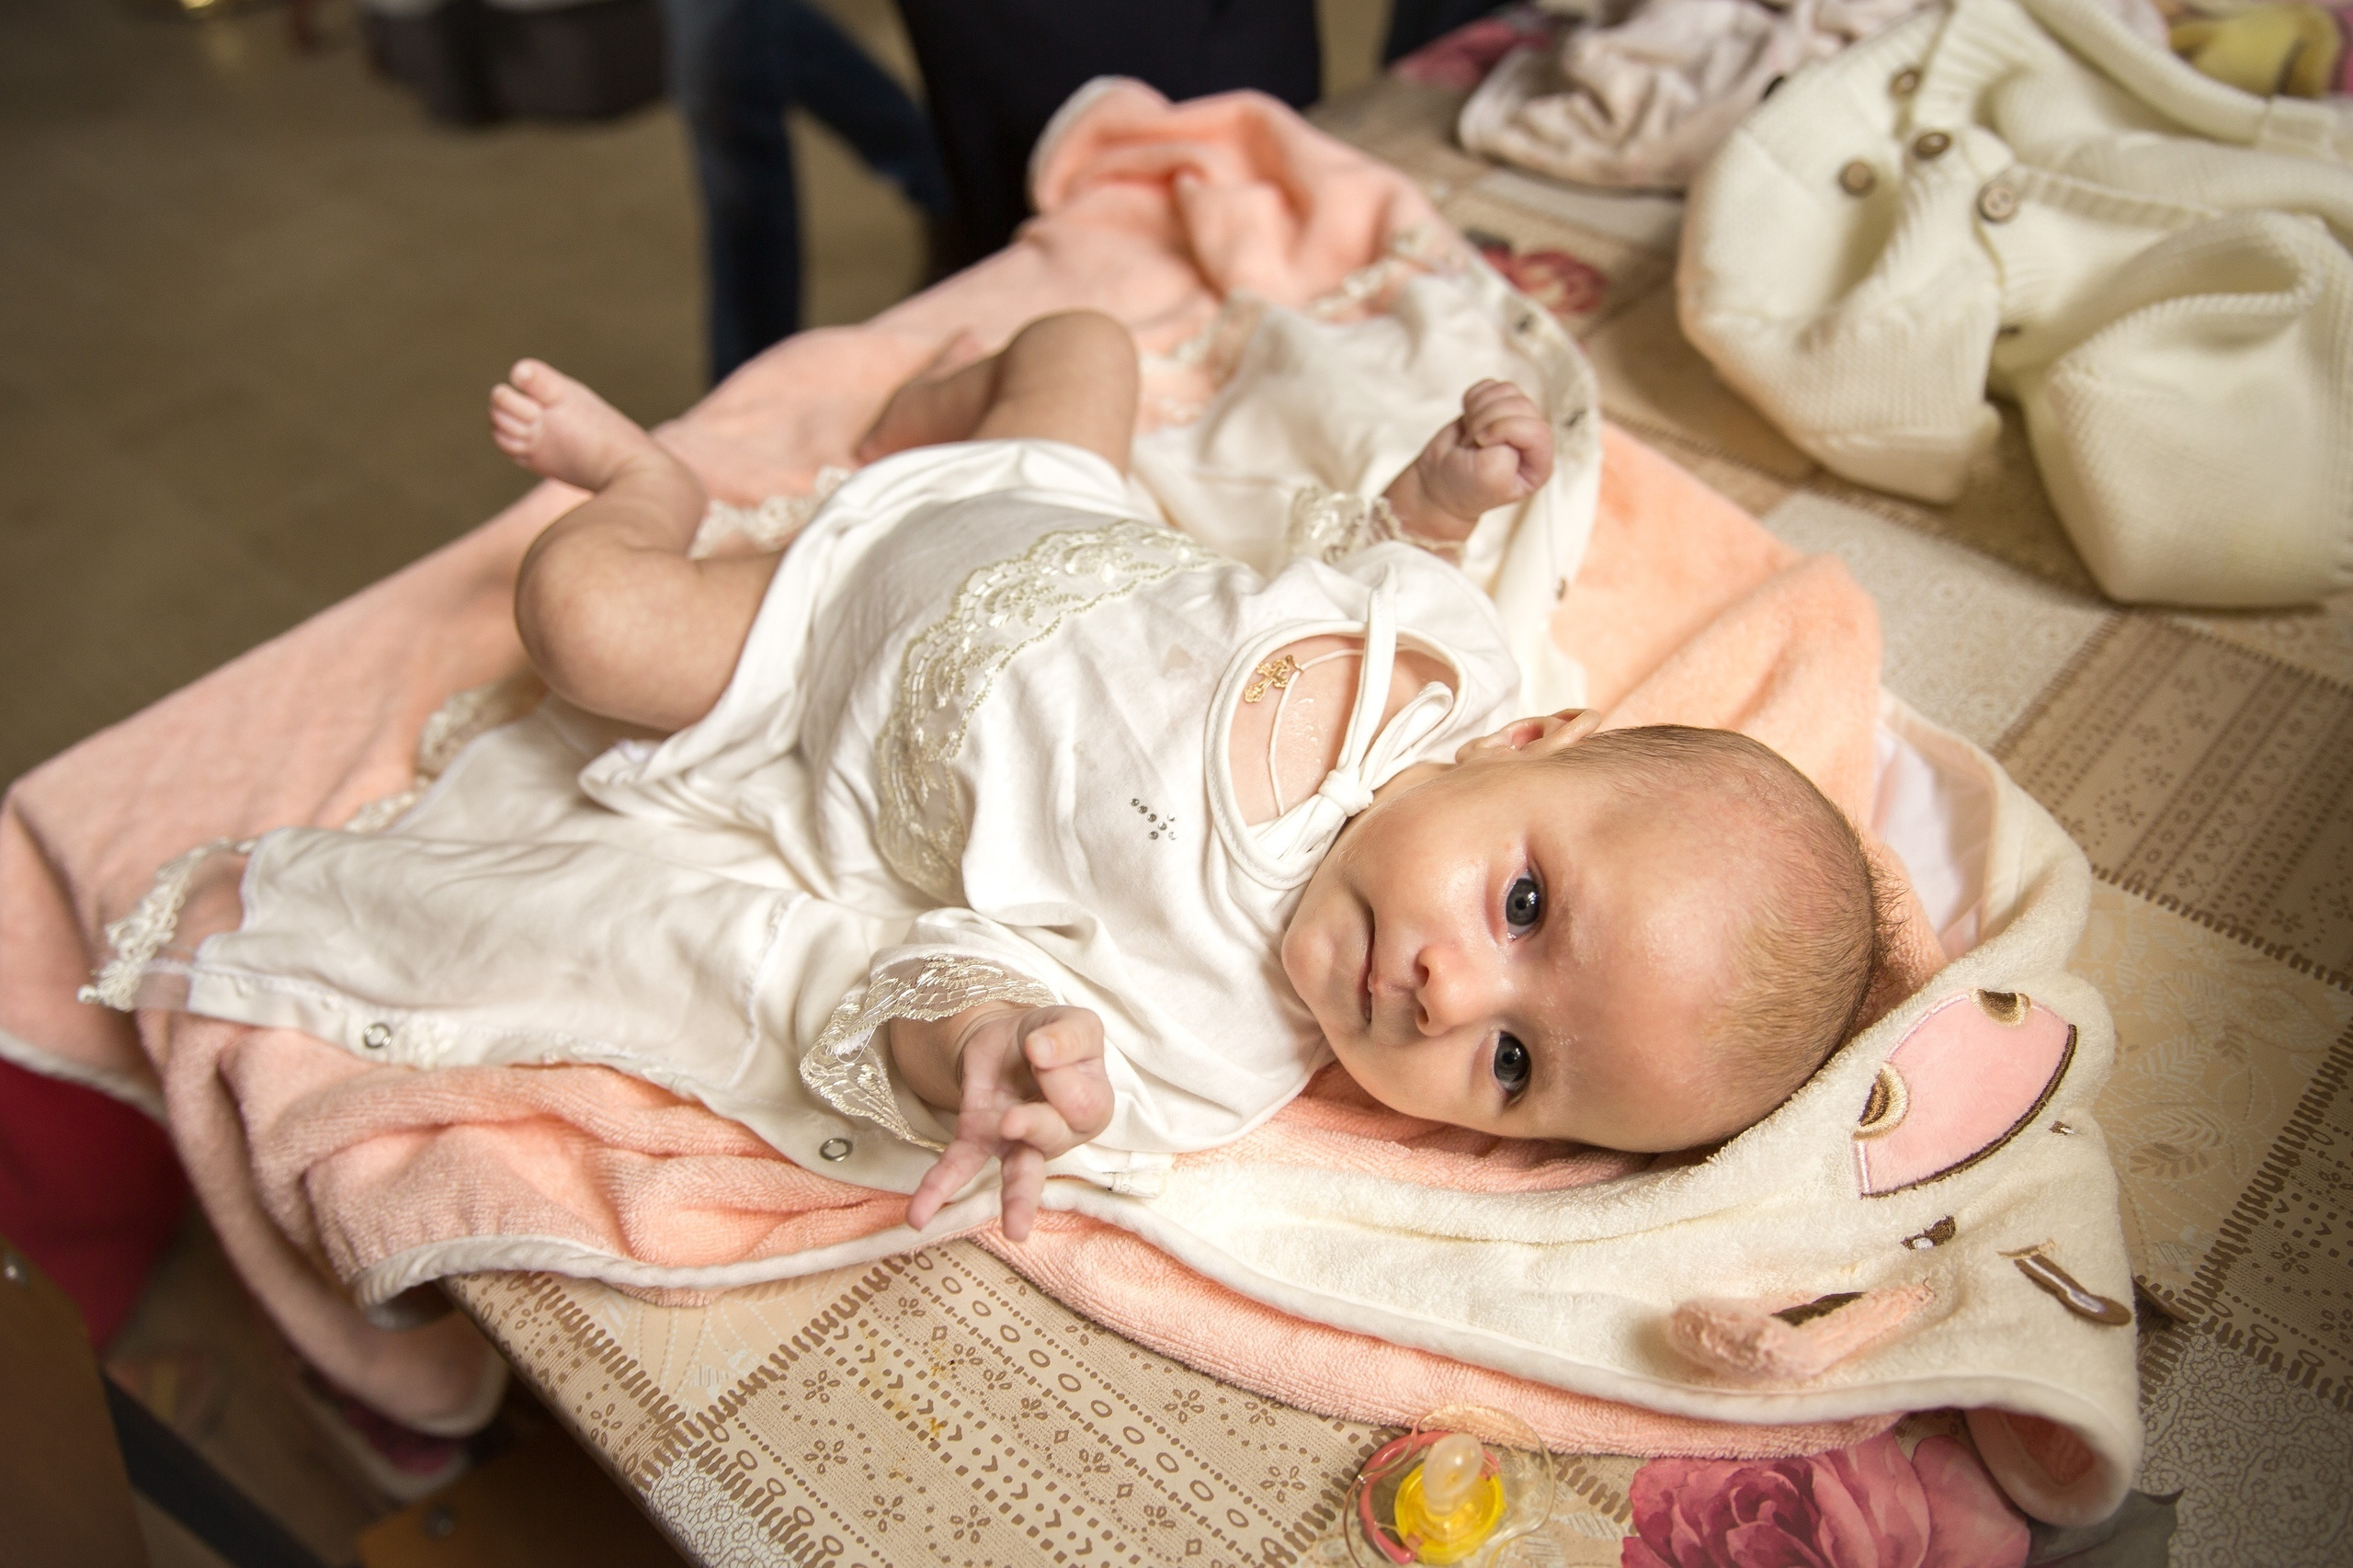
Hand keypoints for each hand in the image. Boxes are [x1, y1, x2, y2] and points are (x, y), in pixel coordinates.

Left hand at [901, 1005, 1113, 1241]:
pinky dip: (938, 1189)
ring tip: (1016, 1230)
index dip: (1060, 1074)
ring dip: (1017, 1199)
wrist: (1008, 1035)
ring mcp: (1017, 1143)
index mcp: (1092, 1106)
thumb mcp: (1073, 1022)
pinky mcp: (977, 1138)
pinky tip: (919, 1216)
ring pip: (1021, 1174)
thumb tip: (1041, 1051)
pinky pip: (958, 1166)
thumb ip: (1069, 1035)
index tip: (1041, 1048)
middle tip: (1013, 1117)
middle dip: (1035, 1126)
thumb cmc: (1052, 1036)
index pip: (1084, 1104)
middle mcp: (1059, 1134)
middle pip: (1054, 1140)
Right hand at [1386, 380, 1555, 536]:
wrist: (1438, 482)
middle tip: (1474, 443)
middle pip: (1521, 405)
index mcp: (1539, 465)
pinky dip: (1473, 399)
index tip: (1481, 444)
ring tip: (1471, 434)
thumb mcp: (1489, 477)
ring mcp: (1516, 420)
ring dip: (1479, 409)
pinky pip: (1491, 386)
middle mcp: (1533, 440)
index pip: (1537, 431)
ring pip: (1507, 391)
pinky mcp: (1497, 406)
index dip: (1505, 430)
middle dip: (1488, 420)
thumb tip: (1503, 418)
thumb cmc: (1465, 486)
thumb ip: (1506, 450)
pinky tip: (1468, 420)